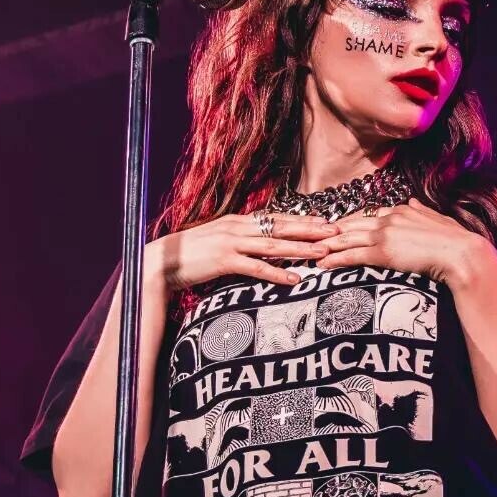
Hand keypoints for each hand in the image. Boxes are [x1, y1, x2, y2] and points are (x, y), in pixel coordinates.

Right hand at [148, 211, 337, 291]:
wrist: (160, 261)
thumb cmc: (188, 255)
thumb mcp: (216, 242)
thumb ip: (238, 241)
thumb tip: (257, 246)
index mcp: (237, 221)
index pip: (276, 217)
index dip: (301, 219)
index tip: (324, 221)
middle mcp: (237, 227)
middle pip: (281, 226)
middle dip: (310, 228)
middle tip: (336, 231)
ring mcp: (231, 243)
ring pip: (274, 245)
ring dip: (301, 248)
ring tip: (324, 252)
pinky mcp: (224, 260)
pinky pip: (256, 267)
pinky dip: (276, 273)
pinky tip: (294, 279)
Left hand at [312, 196, 488, 285]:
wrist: (463, 254)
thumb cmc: (456, 242)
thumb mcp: (438, 220)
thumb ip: (422, 211)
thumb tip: (411, 202)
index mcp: (401, 210)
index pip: (368, 215)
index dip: (350, 222)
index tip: (336, 227)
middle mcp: (390, 218)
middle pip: (352, 224)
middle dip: (331, 231)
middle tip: (312, 237)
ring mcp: (385, 234)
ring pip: (348, 238)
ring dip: (327, 244)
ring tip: (310, 251)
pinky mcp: (384, 252)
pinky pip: (353, 255)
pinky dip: (336, 258)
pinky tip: (323, 264)